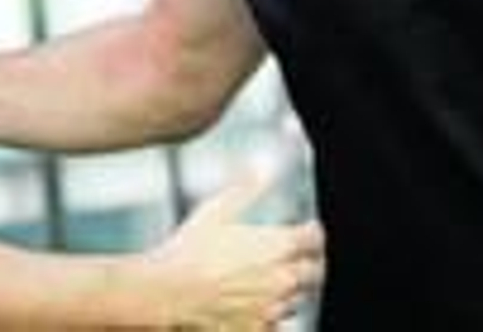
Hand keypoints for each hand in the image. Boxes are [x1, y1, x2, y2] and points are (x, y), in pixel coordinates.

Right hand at [142, 174, 324, 328]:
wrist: (168, 291)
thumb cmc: (189, 251)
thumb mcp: (216, 210)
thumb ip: (244, 188)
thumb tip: (260, 167)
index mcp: (278, 246)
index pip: (315, 239)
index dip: (312, 232)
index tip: (306, 230)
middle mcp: (282, 278)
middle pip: (315, 272)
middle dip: (309, 262)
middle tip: (297, 258)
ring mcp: (272, 307)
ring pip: (297, 299)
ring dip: (290, 289)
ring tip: (272, 281)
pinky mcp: (258, 328)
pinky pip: (277, 324)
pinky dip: (272, 315)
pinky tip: (257, 306)